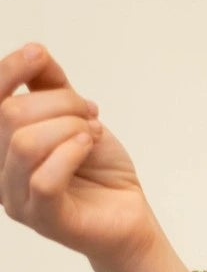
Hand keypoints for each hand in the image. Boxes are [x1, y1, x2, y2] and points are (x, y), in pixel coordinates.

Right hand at [0, 43, 158, 267]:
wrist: (129, 214)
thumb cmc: (99, 170)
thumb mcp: (74, 116)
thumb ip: (50, 85)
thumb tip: (35, 52)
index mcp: (1, 145)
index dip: (9, 70)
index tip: (39, 55)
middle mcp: (0, 172)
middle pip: (11, 114)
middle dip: (61, 104)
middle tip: (90, 115)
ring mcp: (18, 199)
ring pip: (25, 143)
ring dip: (70, 127)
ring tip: (92, 134)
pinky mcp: (43, 219)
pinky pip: (44, 178)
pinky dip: (72, 152)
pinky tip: (88, 146)